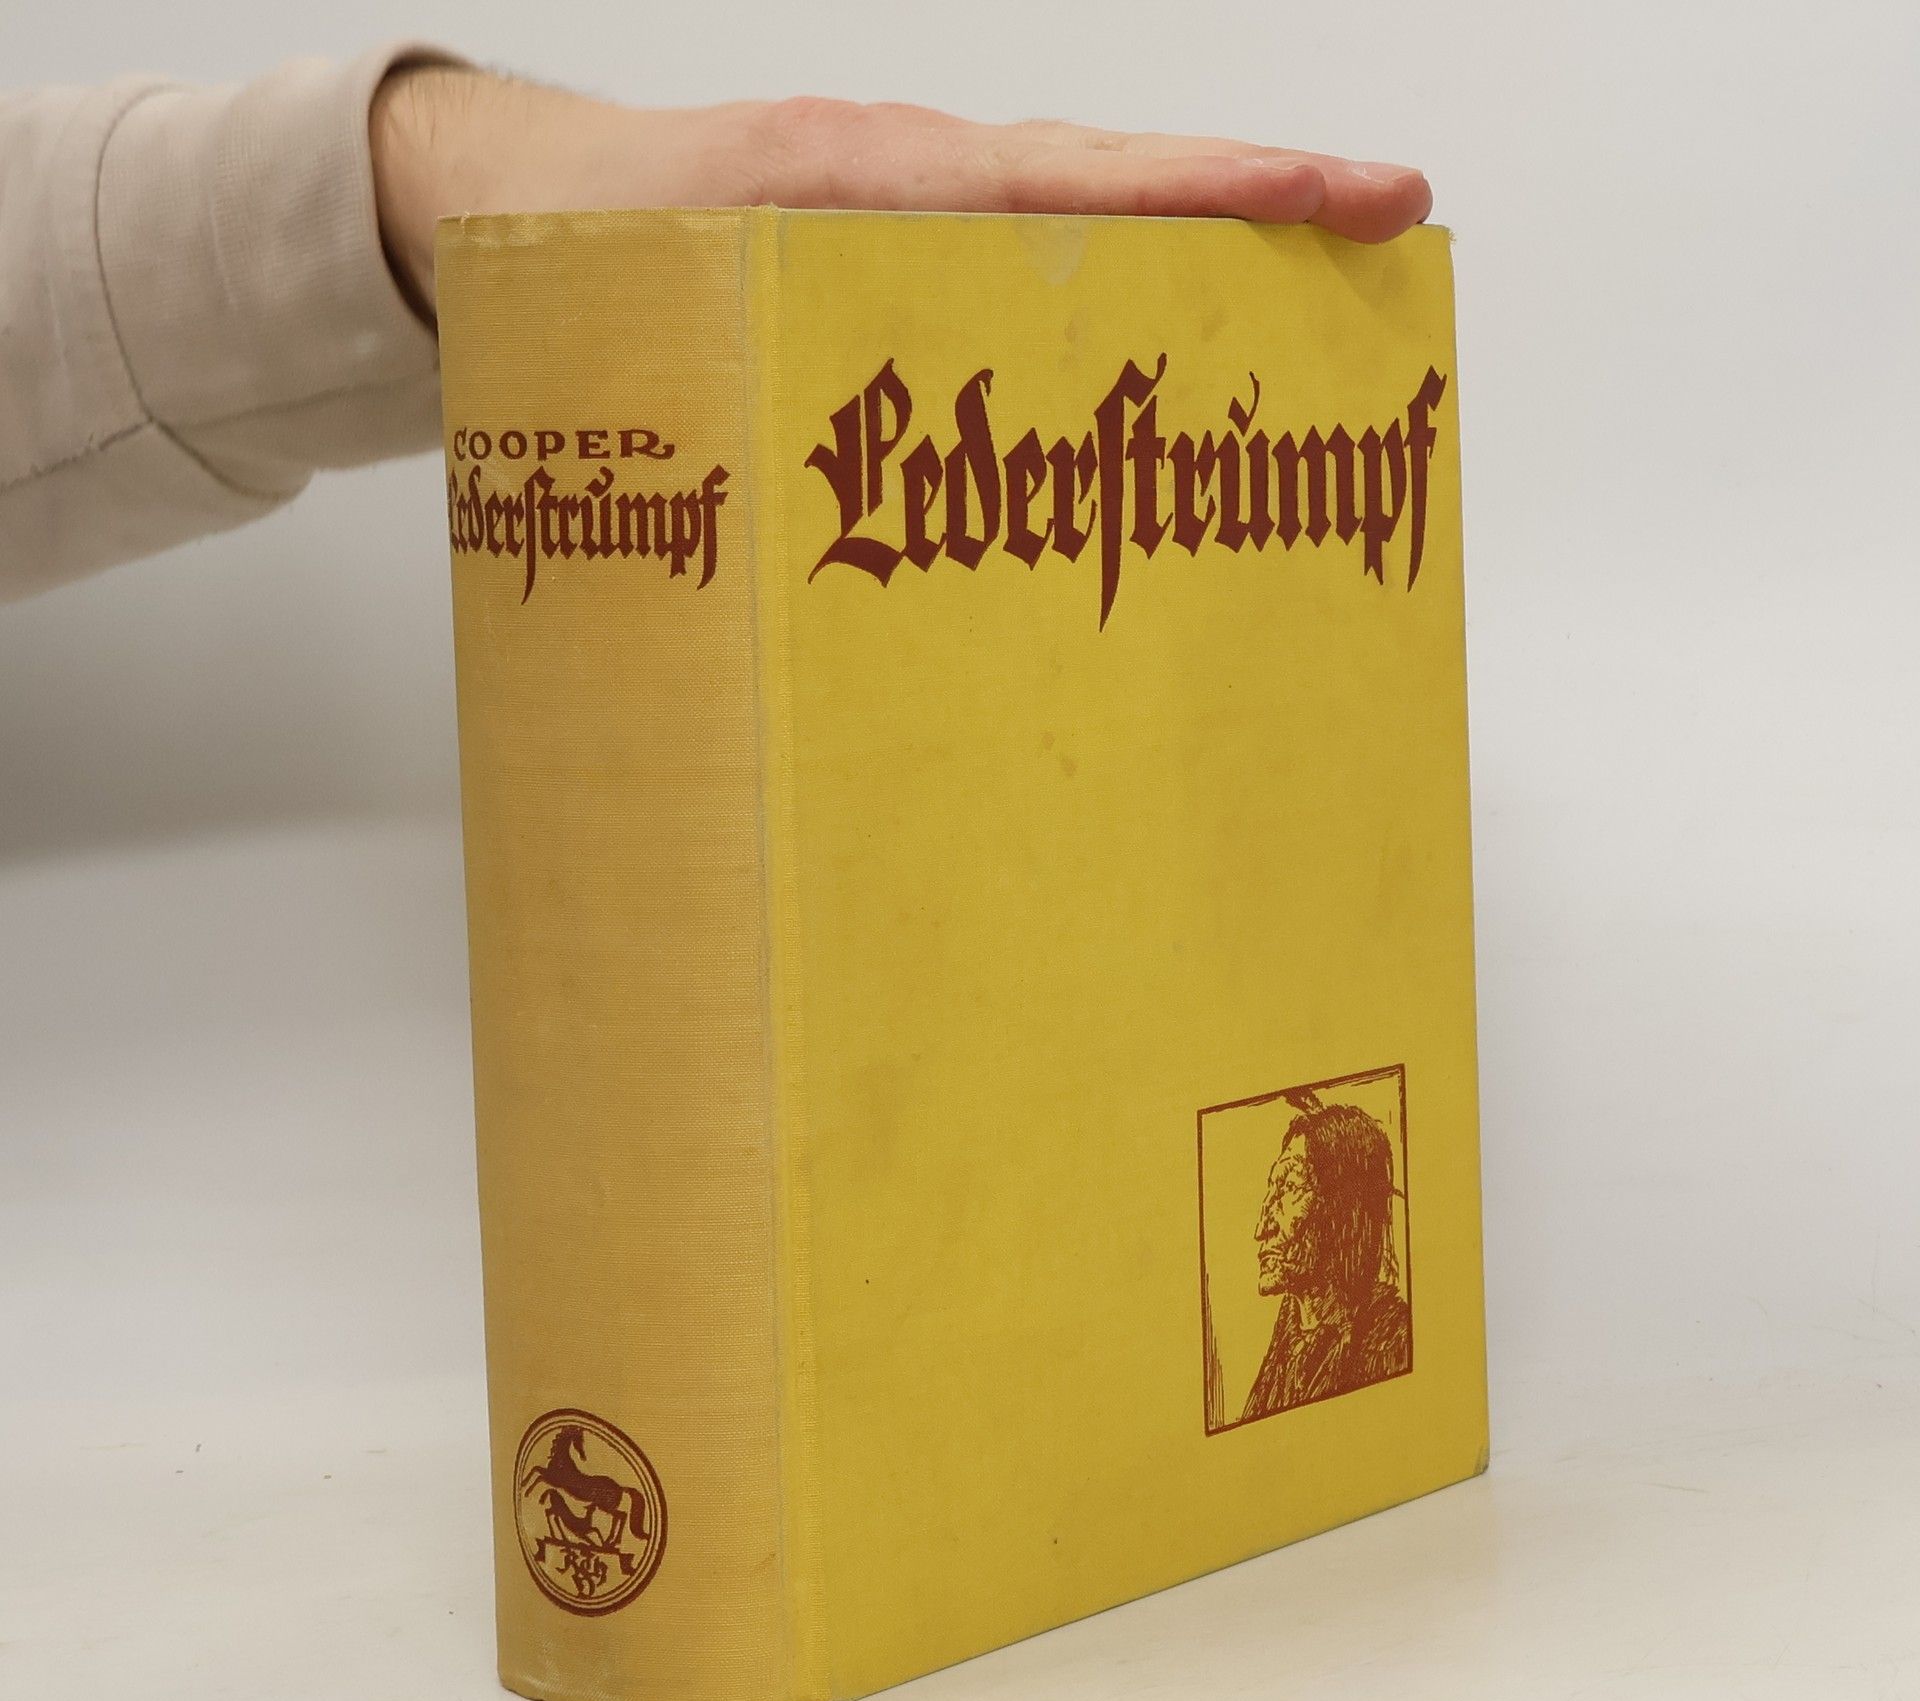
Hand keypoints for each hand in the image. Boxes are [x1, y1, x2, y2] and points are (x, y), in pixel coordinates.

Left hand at [371, 65, 1433, 321]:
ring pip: (1069, 226)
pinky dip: (1090, 299)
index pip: (1075, 178)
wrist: (499, 205)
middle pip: (1110, 186)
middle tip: (1387, 245)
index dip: (1223, 194)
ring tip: (1296, 334)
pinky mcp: (885, 244)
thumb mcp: (648, 320)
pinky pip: (1008, 260)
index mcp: (860, 184)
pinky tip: (1133, 379)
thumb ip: (740, 385)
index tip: (1353, 200)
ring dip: (1183, 267)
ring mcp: (902, 207)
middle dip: (1251, 213)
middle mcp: (903, 183)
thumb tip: (851, 509)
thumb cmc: (571, 260)